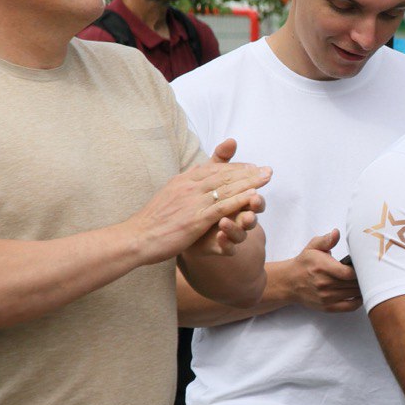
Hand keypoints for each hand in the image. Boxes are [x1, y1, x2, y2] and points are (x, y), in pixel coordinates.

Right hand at [131, 138, 271, 262]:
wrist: (137, 238)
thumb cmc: (152, 222)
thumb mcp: (168, 196)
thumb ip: (184, 186)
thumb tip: (195, 174)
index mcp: (182, 180)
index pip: (213, 169)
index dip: (235, 167)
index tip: (251, 166)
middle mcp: (189, 186)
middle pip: (224, 175)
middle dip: (248, 171)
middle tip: (267, 169)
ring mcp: (193, 201)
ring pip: (227, 187)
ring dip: (250, 182)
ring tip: (267, 178)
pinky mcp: (196, 218)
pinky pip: (222, 206)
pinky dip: (240, 199)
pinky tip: (254, 196)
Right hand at [279, 229, 361, 311]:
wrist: (290, 282)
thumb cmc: (304, 263)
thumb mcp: (313, 247)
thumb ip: (326, 240)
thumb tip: (336, 233)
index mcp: (322, 267)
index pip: (348, 273)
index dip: (360, 270)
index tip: (364, 266)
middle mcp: (324, 284)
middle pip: (353, 284)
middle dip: (363, 278)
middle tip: (369, 272)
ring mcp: (326, 297)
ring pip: (353, 294)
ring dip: (362, 288)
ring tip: (367, 281)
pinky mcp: (327, 307)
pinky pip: (349, 307)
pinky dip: (358, 301)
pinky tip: (360, 294)